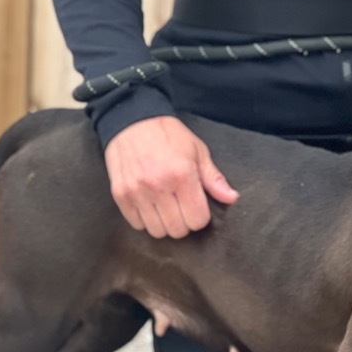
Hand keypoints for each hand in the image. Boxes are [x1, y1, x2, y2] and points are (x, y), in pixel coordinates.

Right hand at [104, 116, 238, 238]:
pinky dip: (145, 220)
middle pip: (177, 230)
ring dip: (164, 223)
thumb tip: (231, 198)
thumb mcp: (197, 151)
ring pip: (157, 231)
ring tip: (165, 207)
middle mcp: (158, 186)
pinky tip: (149, 205)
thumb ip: (213, 178)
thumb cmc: (167, 135)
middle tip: (181, 207)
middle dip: (184, 222)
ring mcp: (136, 192)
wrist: (131, 120)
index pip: (197, 219)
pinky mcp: (120, 195)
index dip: (200, 216)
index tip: (197, 206)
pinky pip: (136, 224)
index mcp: (182, 175)